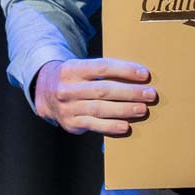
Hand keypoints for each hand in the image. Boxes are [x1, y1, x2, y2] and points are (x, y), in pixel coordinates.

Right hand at [34, 58, 156, 135]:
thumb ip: (104, 71)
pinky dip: (111, 126)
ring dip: (124, 109)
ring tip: (143, 109)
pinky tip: (126, 126)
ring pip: (100, 109)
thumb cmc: (75, 77)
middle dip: (130, 92)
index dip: (125, 70)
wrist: (44, 92)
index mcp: (73, 69)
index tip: (145, 74)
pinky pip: (93, 125)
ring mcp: (67, 107)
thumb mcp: (82, 67)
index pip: (102, 67)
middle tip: (150, 94)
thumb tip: (137, 76)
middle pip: (104, 90)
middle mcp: (67, 88)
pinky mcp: (70, 123)